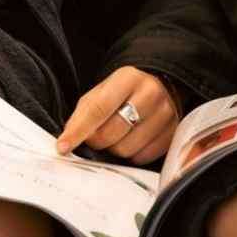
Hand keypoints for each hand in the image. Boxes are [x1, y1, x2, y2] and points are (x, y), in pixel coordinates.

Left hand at [56, 67, 181, 163]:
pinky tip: (133, 139)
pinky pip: (142, 157)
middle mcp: (150, 94)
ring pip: (126, 149)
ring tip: (118, 135)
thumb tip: (68, 138)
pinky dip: (132, 154)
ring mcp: (165, 114)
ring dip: (114, 148)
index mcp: (127, 78)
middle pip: (111, 133)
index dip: (78, 130)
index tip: (63, 145)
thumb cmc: (127, 89)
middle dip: (97, 140)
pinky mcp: (172, 132)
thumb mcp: (103, 90)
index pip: (98, 108)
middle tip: (96, 135)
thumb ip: (85, 111)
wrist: (163, 83)